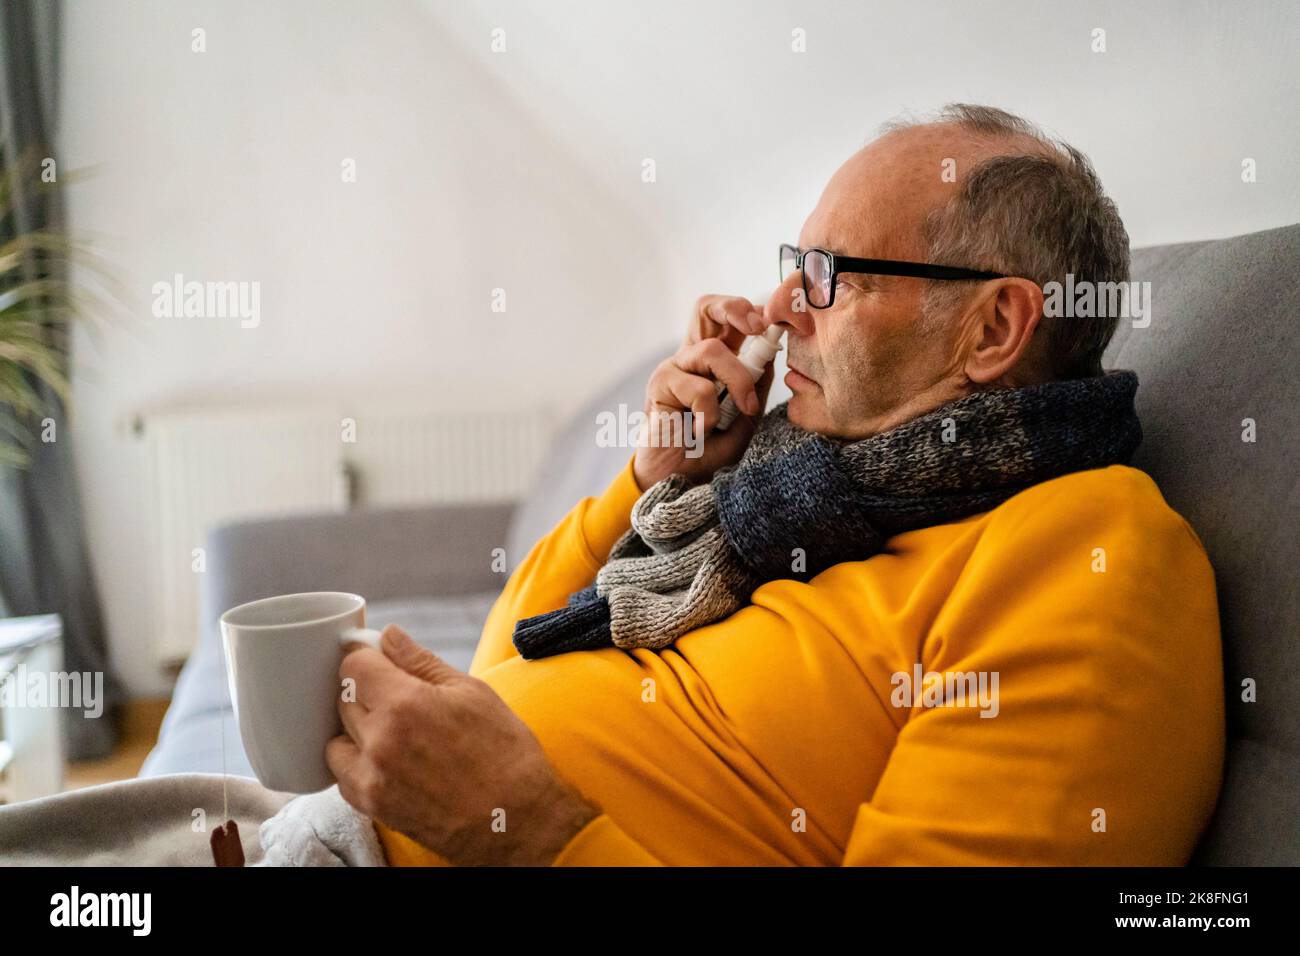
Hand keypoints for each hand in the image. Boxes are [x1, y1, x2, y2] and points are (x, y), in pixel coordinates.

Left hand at [327, 625, 599, 865]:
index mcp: (405, 703)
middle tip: (400, 696)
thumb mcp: (472, 692)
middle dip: (367, 690)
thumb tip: (389, 635)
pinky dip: (356, 762)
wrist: (517, 819)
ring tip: (394, 731)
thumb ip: (421, 661)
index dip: (368, 658)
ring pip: (337, 737)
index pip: (354, 666)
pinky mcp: (372, 805)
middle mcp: (380, 739)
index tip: (380, 661)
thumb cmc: (504, 752)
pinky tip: (388, 759)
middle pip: (344, 698)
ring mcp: (372, 776)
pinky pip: (342, 773)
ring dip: (357, 729)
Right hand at [633, 294, 776, 489]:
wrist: (679, 482)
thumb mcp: (745, 420)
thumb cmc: (710, 452)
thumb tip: (768, 359)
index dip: (753, 313)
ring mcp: (674, 369)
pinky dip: (710, 413)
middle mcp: (692, 358)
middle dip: (735, 309)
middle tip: (759, 327)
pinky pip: (699, 388)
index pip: (729, 320)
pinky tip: (701, 431)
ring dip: (737, 381)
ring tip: (740, 410)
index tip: (780, 324)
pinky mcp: (660, 386)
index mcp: (715, 362)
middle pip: (706, 308)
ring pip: (712, 351)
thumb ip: (754, 389)